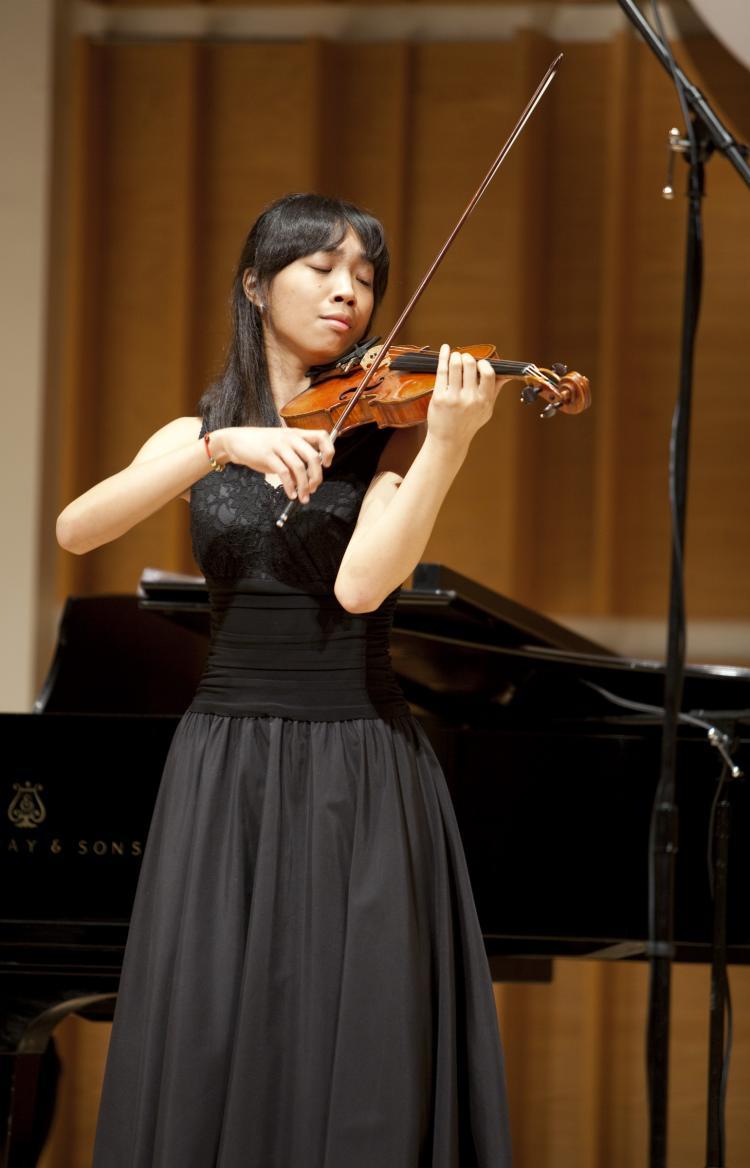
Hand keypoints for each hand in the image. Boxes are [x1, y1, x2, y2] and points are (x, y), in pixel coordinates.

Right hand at [221, 426, 335, 502]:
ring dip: (304, 486)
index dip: (329, 450)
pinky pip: (284, 473)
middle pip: (314, 457)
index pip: (322, 436)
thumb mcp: (282, 448)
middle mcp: (290, 438)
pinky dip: (290, 487)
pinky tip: (291, 494)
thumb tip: (307, 481)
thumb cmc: (261, 446)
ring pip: (300, 467)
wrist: (236, 440)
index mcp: (297, 434)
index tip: (327, 464)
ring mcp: (279, 445)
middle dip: (317, 476)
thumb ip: (295, 461)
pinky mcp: (267, 455)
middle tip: (314, 488)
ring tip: (303, 497)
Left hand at [426, 344, 501, 451]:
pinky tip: (445, 349)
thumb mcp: (486, 410)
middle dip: (467, 357)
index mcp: (483, 401)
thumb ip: (495, 390)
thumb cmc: (468, 423)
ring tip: (455, 357)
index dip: (483, 363)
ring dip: (455, 356)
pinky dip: (443, 357)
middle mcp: (469, 399)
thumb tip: (506, 374)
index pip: (488, 373)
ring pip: (455, 365)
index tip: (479, 363)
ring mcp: (453, 398)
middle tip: (464, 358)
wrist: (449, 440)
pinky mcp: (439, 398)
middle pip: (470, 365)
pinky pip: (441, 371)